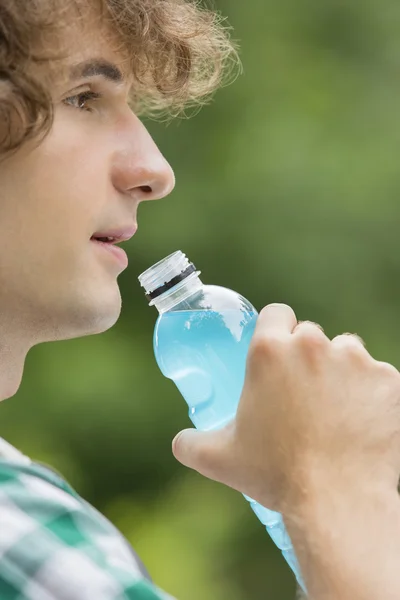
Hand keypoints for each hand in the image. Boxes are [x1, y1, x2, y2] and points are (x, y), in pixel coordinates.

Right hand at [172, 303, 399, 512]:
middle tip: (303, 394)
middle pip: (312, 335)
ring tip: (335, 410)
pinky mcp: (390, 381)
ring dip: (342, 372)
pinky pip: (379, 377)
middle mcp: (313, 345)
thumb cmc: (277, 476)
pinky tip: (362, 423)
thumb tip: (180, 443)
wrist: (339, 503)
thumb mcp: (220, 459)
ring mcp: (356, 361)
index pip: (276, 313)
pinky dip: (373, 394)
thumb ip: (191, 443)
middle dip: (308, 358)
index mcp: (270, 352)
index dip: (278, 330)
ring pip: (348, 352)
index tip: (279, 354)